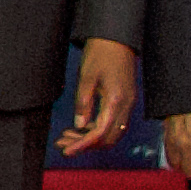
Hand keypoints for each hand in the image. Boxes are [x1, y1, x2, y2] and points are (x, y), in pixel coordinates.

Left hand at [56, 38, 138, 157]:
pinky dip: (97, 129)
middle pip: (108, 138)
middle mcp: (126, 106)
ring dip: (90, 138)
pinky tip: (80, 126)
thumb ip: (83, 102)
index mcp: (116, 100)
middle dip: (86, 145)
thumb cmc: (101, 53)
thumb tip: (80, 125)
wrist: (117, 38)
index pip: (100, 133)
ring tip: (67, 137)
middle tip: (63, 144)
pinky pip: (113, 123)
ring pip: (112, 132)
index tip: (67, 151)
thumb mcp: (87, 77)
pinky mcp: (125, 100)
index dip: (83, 145)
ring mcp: (127, 104)